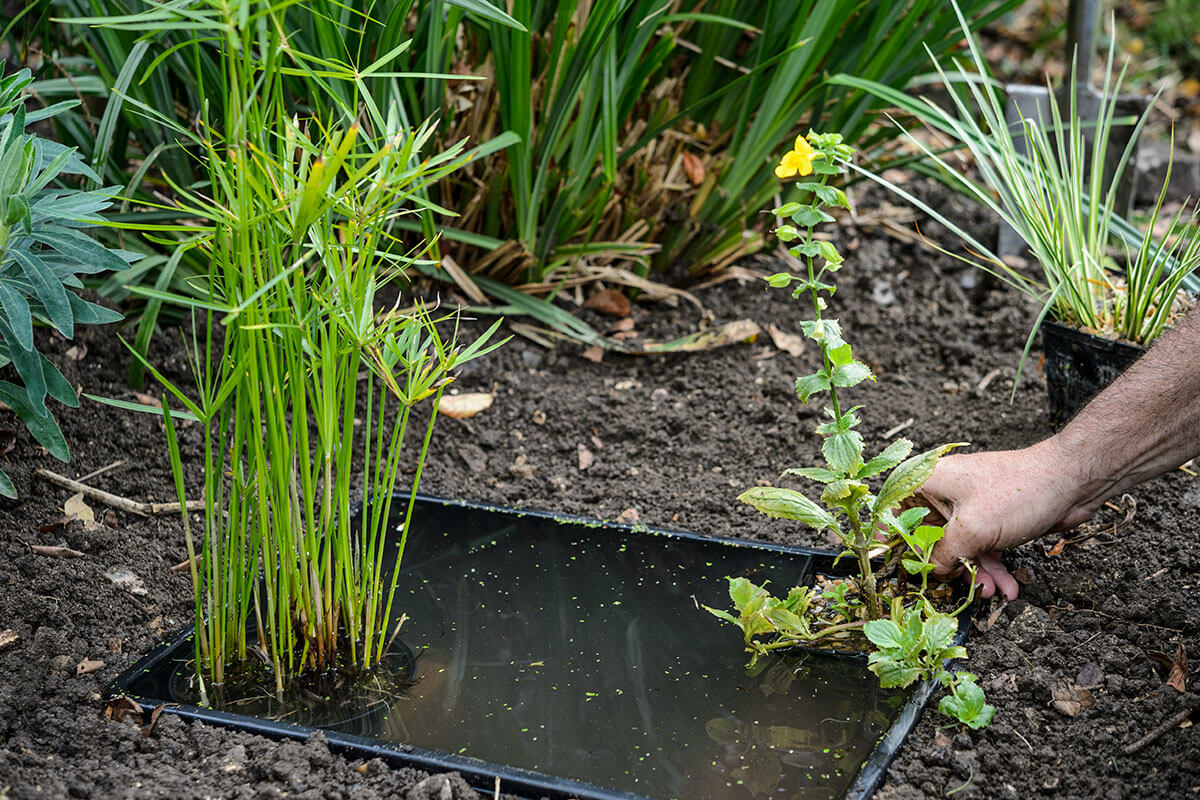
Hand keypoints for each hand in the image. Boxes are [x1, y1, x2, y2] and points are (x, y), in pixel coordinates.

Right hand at [913, 443, 1093, 599]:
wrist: (1072, 482)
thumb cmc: (1018, 491)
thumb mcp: (971, 529)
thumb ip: (942, 554)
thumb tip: (931, 571)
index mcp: (927, 482)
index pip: (895, 515)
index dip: (898, 545)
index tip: (905, 572)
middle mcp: (943, 492)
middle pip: (929, 538)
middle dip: (947, 568)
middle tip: (958, 589)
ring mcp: (968, 506)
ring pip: (959, 548)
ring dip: (975, 574)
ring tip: (993, 592)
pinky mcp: (990, 519)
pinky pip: (981, 548)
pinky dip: (992, 568)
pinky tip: (1006, 586)